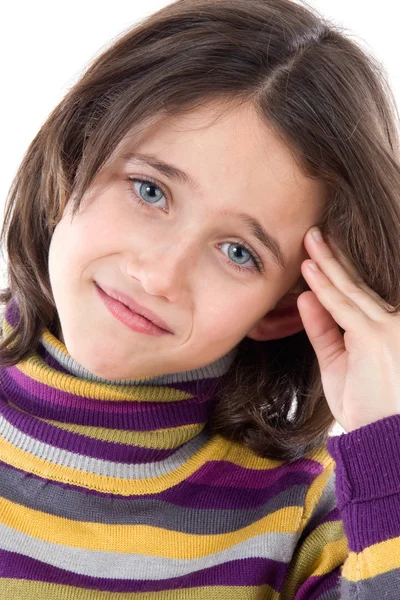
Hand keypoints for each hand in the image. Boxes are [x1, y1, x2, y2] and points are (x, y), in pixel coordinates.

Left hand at [297, 226, 399, 432]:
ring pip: (349, 289)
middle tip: (313, 233)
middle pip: (354, 284)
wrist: (386, 436)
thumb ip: (323, 330)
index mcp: (384, 326)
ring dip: (326, 262)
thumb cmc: (367, 405)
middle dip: (331, 257)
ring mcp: (386, 325)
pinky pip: (342, 307)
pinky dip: (323, 287)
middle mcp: (391, 320)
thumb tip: (306, 298)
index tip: (317, 254)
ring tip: (309, 239)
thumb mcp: (339, 363)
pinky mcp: (376, 335)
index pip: (356, 294)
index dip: (336, 272)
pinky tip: (310, 269)